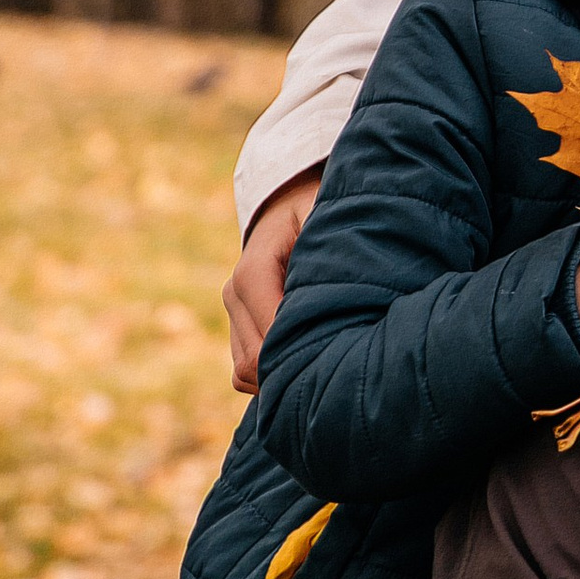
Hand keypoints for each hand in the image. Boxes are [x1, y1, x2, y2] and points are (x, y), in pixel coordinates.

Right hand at [224, 170, 322, 392]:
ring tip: (328, 370)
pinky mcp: (238, 327)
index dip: (301, 354)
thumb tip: (346, 290)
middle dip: (295, 370)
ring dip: (283, 376)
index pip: (270, 333)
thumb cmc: (317, 209)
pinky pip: (245, 371)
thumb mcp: (326, 217)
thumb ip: (330, 250)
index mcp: (254, 271)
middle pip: (253, 362)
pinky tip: (309, 365)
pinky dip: (272, 376)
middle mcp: (235, 295)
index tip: (343, 360)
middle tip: (343, 373)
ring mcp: (233, 313)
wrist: (290, 202)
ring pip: (245, 372)